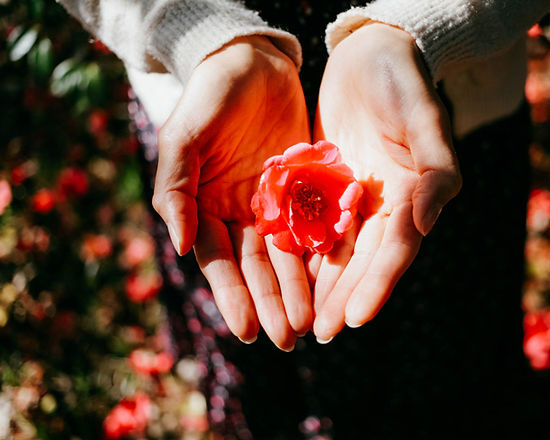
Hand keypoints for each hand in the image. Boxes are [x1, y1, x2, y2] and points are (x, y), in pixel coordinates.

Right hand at [152, 36, 311, 350]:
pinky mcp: (305, 187)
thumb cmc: (208, 96)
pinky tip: (332, 281)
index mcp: (206, 208)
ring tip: (310, 322)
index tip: (246, 332)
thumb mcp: (183, 137)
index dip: (232, 296)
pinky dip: (321, 253)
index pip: (219, 261)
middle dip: (271, 303)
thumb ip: (176, 190)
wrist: (251, 63)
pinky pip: (315, 225)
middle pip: (257, 267)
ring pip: (288, 254)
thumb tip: (181, 247)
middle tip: (288, 338)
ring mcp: (275, 203)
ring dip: (298, 288)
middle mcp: (240, 214)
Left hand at [311, 23, 461, 341]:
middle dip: (343, 297)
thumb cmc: (403, 80)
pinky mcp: (328, 186)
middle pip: (364, 260)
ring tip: (302, 321)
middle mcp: (385, 205)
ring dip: (322, 287)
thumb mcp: (424, 117)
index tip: (356, 318)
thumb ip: (435, 171)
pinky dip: (302, 252)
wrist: (371, 54)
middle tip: (321, 334)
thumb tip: (424, 225)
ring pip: (337, 250)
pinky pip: (313, 224)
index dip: (377, 284)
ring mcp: (355, 198)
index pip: (396, 249)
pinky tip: (284, 277)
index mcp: (413, 195)